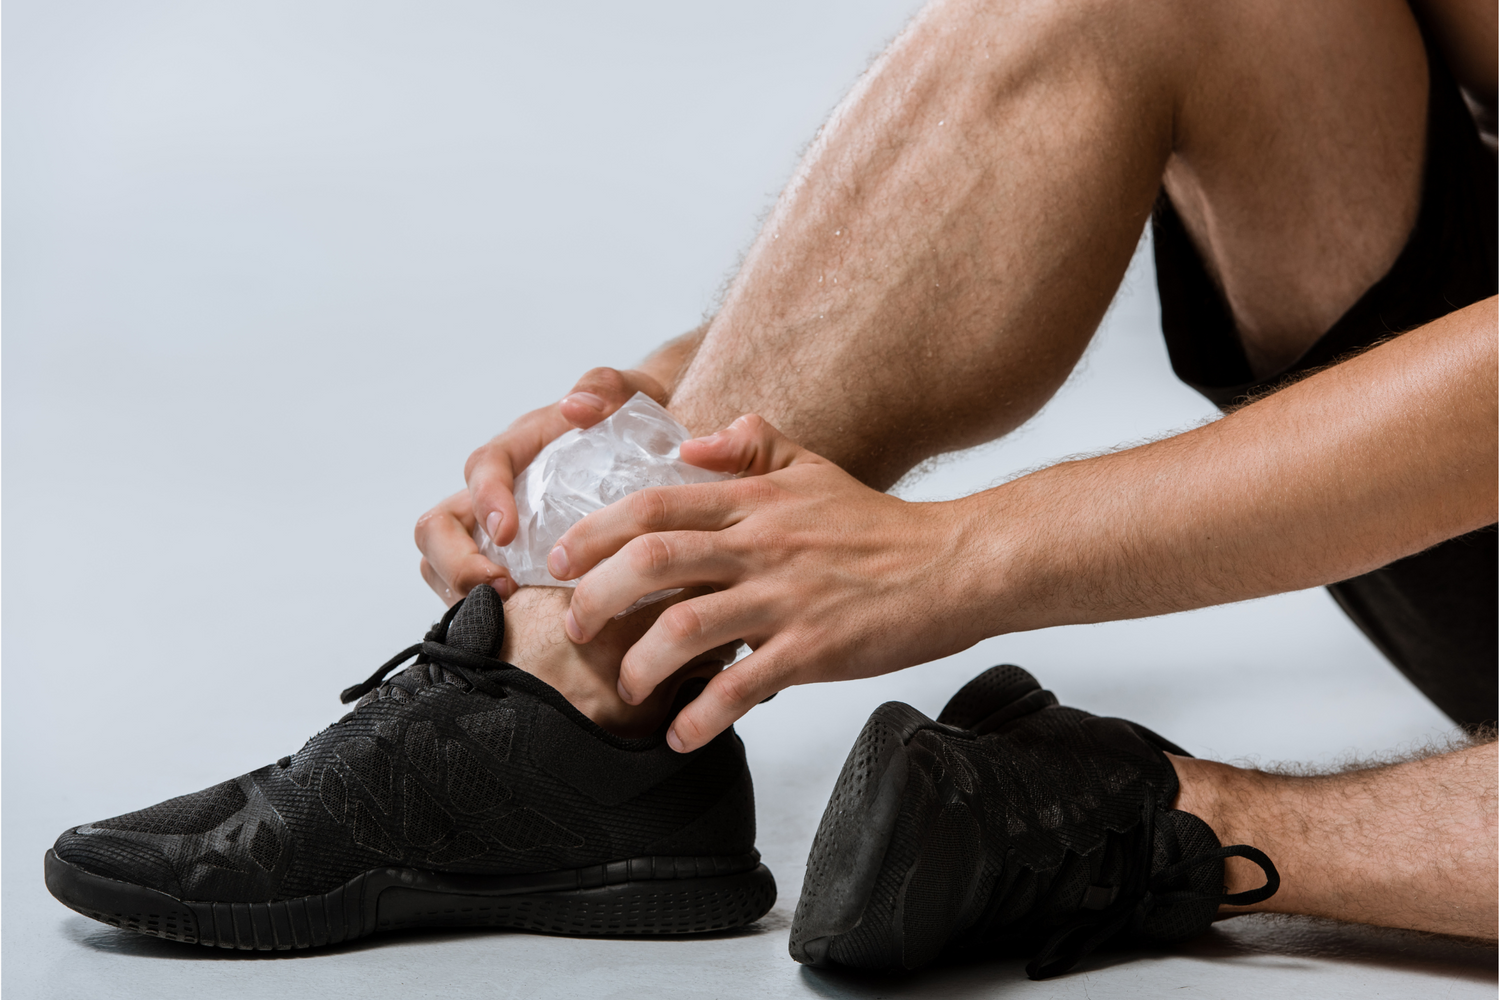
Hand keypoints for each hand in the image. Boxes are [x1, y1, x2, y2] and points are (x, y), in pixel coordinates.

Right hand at [414, 367, 667, 604]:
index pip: (482, 468)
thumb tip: (577, 407)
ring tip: (506, 613)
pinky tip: (519, 626)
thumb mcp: (626, 394)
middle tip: (501, 588)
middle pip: (438, 526)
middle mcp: (492, 490)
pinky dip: (480, 608)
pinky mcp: (501, 562)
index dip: (486, 500)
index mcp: (517, 448)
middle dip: (457, 561)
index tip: (506, 532)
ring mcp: (489, 530)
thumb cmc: (626, 419)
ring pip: (440, 562)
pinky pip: (468, 588)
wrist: (638, 444)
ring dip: (461, 591)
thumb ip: (605, 387)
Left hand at [547, 414, 982, 750]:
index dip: (594, 533)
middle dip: (596, 599)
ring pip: (684, 628)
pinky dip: (701, 717)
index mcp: (753, 502)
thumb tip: (687, 444)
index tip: (561, 561)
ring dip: (640, 666)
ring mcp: (784, 599)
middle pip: (650, 562)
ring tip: (628, 689)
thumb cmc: (878, 525)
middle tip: (577, 629)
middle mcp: (759, 546)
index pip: (652, 505)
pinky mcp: (813, 649)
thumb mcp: (812, 466)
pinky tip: (682, 734)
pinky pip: (740, 687)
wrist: (952, 564)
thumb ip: (749, 444)